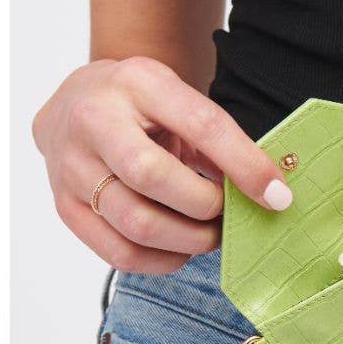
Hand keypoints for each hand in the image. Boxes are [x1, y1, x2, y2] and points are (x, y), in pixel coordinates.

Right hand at [32, 57, 292, 272]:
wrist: (76, 103)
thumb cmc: (141, 106)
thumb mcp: (179, 100)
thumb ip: (218, 139)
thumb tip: (270, 192)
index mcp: (137, 82)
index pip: (201, 125)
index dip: (245, 165)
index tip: (277, 195)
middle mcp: (94, 121)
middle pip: (154, 178)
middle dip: (206, 208)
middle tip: (230, 215)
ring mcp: (71, 166)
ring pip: (137, 224)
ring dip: (189, 241)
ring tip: (209, 234)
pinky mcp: (65, 207)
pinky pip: (119, 253)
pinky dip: (162, 261)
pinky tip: (180, 248)